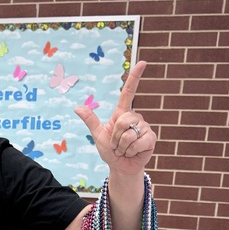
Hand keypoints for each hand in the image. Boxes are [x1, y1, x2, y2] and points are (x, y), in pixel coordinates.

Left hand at [74, 60, 155, 176]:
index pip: (129, 92)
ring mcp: (144, 127)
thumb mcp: (98, 135)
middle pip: (123, 120)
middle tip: (116, 144)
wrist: (121, 167)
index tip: (142, 62)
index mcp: (122, 114)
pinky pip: (137, 142)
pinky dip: (130, 151)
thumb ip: (91, 120)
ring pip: (129, 134)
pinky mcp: (151, 138)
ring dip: (122, 146)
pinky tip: (133, 153)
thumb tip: (77, 107)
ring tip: (124, 149)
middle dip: (115, 137)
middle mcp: (135, 118)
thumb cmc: (110, 151)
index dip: (135, 77)